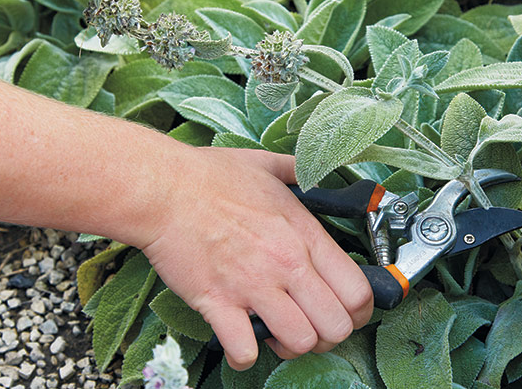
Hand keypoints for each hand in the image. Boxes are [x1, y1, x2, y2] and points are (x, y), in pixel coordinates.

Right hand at [139, 147, 372, 369]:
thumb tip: (315, 171)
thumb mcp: (266, 164)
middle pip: (337, 326)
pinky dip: (244, 356)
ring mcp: (252, 285)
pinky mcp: (217, 302)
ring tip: (276, 334)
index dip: (359, 312)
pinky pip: (244, 349)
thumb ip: (298, 170)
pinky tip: (240, 342)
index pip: (358, 290)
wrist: (161, 189)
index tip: (346, 313)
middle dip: (328, 335)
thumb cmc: (209, 176)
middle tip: (310, 327)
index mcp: (304, 234)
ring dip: (291, 347)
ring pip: (300, 342)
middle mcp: (286, 263)